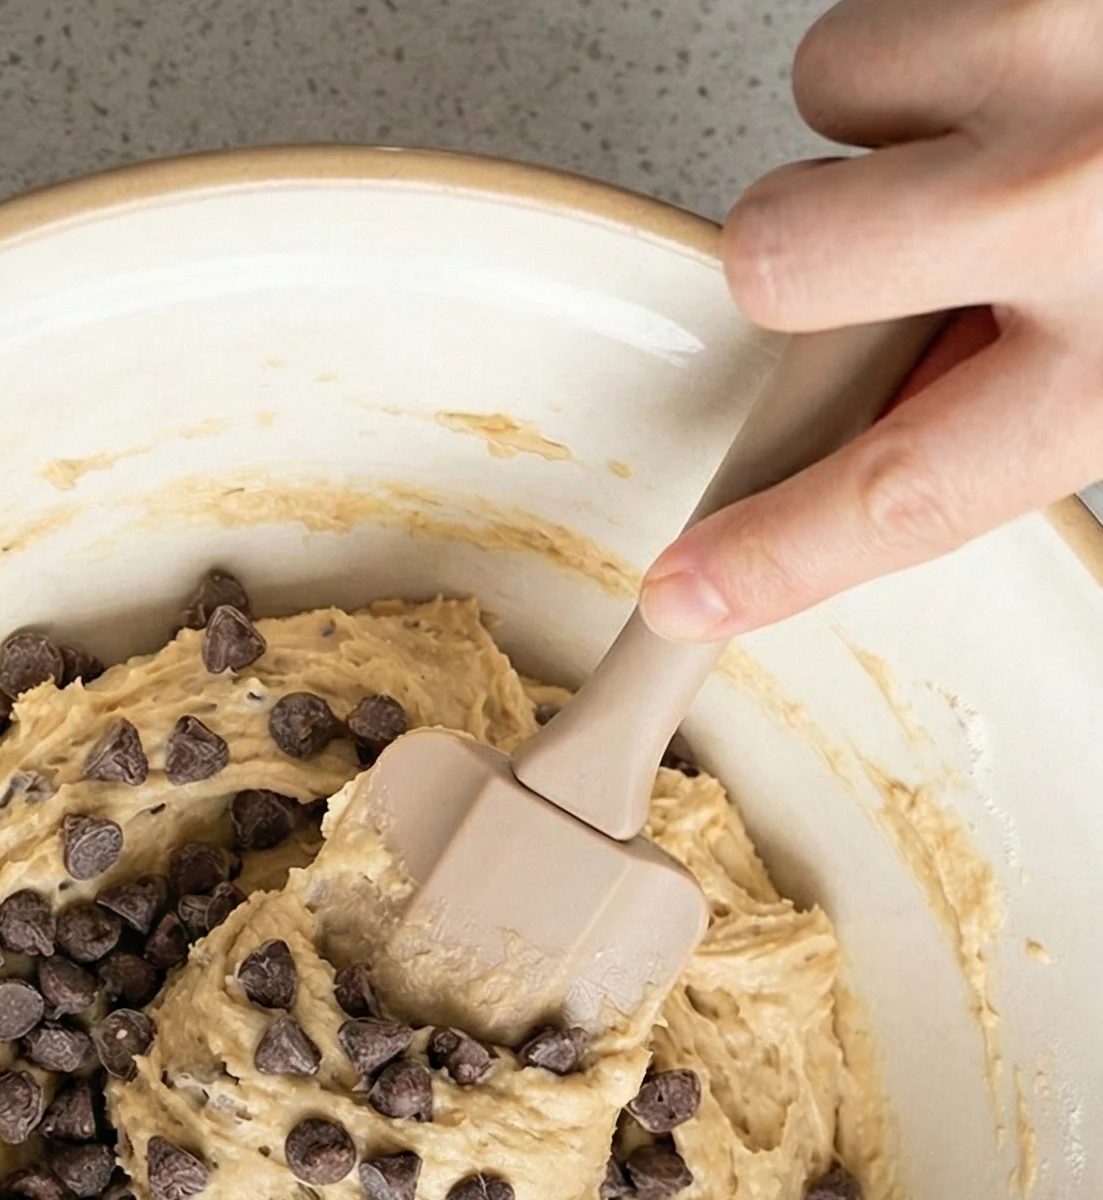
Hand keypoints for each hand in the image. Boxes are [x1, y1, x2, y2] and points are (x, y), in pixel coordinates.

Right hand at [639, 0, 1102, 640]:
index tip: (687, 591)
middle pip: (782, 252)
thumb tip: (912, 406)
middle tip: (893, 236)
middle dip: (807, 243)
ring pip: (832, 84)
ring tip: (1024, 101)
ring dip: (897, 101)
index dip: (775, 555)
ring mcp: (1060, 45)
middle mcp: (1079, 203)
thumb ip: (1048, 399)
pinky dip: (959, 16)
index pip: (899, 495)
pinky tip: (1055, 41)